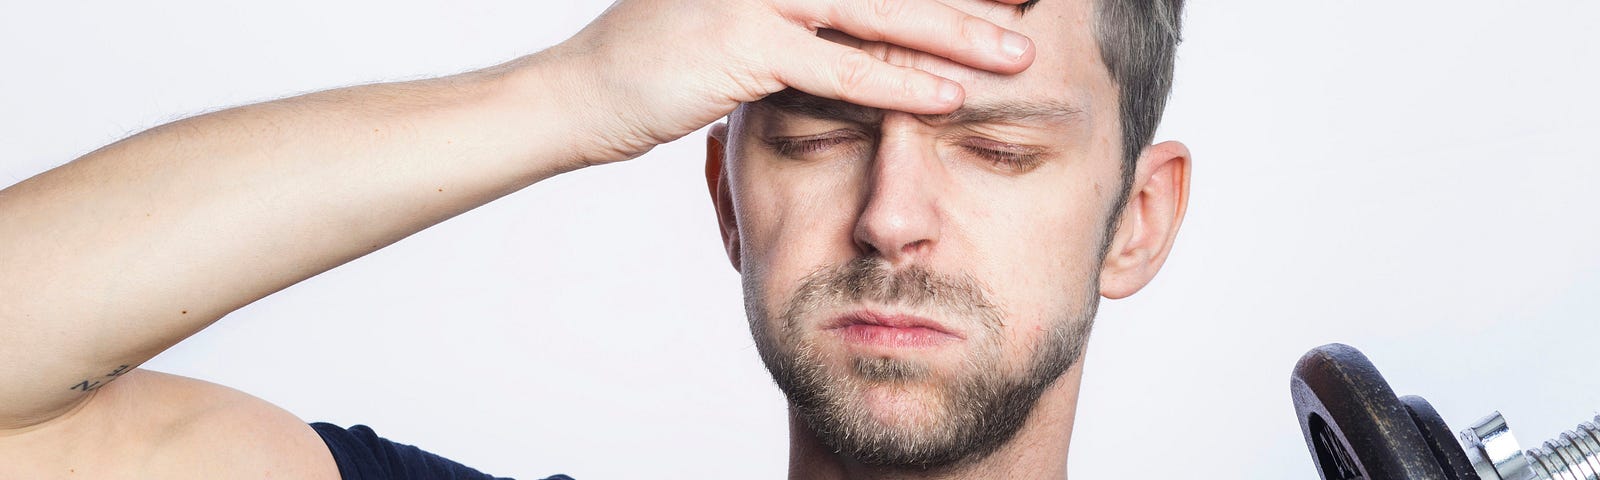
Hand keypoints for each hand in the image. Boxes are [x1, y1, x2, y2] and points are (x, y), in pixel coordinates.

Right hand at [533, 0, 1037, 164]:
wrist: (580, 93)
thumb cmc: (662, 59)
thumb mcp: (739, 17)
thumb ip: (800, 11)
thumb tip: (866, 24)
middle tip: (1035, 6)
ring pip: (879, 12)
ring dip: (955, 34)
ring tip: (1017, 55)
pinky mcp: (743, 44)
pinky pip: (838, 68)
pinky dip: (897, 84)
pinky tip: (949, 98)